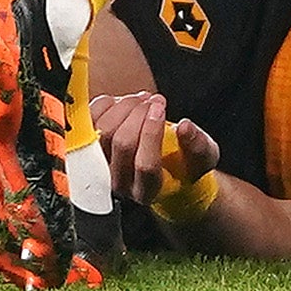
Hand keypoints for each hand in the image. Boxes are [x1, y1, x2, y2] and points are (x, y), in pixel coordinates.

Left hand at [90, 94, 218, 231]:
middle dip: (139, 114)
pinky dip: (105, 105)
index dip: (152, 134)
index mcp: (147, 191)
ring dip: (124, 107)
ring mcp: (100, 166)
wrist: (163, 167)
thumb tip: (185, 127)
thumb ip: (198, 145)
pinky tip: (122, 100)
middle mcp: (120, 183)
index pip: (145, 165)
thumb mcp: (203, 158)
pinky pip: (88, 122)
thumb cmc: (182, 164)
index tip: (161, 109)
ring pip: (103, 131)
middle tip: (154, 100)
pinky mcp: (88, 147)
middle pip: (122, 144)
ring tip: (142, 98)